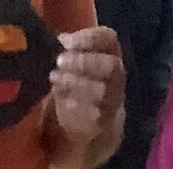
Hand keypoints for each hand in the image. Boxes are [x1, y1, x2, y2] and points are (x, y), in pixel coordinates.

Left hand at [49, 25, 125, 160]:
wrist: (82, 126)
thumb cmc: (75, 84)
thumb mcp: (71, 62)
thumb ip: (69, 49)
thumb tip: (61, 40)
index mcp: (110, 54)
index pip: (109, 39)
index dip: (89, 38)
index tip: (65, 42)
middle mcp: (118, 78)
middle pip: (112, 66)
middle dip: (84, 62)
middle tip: (59, 62)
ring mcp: (115, 103)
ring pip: (104, 91)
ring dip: (77, 83)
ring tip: (55, 79)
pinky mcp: (106, 125)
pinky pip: (96, 115)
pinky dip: (76, 106)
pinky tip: (62, 100)